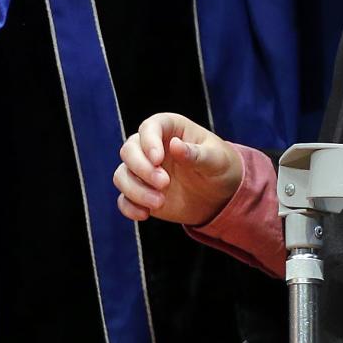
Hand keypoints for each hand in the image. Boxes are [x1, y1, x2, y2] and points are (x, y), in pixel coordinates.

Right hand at [114, 112, 241, 226]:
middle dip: (141, 168)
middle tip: (164, 184)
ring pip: (122, 175)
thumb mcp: (216, 159)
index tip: (158, 160)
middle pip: (128, 150)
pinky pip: (123, 198)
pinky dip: (129, 207)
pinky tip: (145, 215)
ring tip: (160, 202)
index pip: (149, 127)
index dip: (149, 142)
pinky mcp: (141, 192)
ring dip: (135, 190)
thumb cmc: (220, 166)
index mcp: (170, 128)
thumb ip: (196, 153)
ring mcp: (143, 170)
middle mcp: (151, 147)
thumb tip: (175, 145)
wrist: (220, 194)